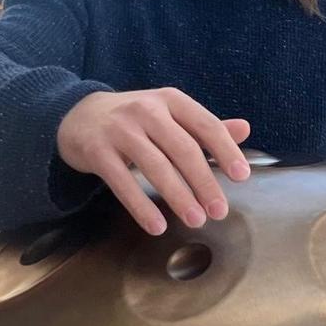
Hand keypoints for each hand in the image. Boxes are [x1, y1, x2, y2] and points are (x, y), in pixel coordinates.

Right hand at [57, 88, 251, 234]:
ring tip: (196, 221)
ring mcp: (120, 129)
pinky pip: (122, 182)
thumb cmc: (135, 120)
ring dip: (179, 197)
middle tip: (220, 211)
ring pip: (155, 166)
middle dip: (205, 183)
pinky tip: (157, 225)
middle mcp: (146, 110)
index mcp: (171, 100)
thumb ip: (205, 126)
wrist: (79, 115)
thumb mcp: (170, 115)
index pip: (206, 125)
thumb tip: (245, 129)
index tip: (242, 177)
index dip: (226, 151)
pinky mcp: (98, 151)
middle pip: (183, 149)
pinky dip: (141, 206)